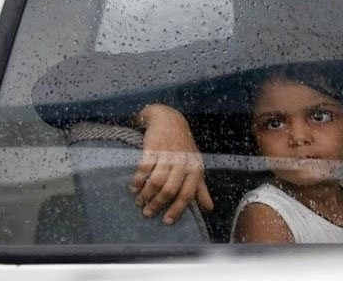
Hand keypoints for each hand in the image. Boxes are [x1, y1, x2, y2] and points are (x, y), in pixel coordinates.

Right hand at [129, 104, 213, 223]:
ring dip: (145, 194)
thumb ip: (201, 188)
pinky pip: (144, 169)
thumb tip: (209, 208)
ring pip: (156, 181)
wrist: (169, 120)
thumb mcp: (196, 165)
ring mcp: (167, 155)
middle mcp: (182, 163)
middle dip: (156, 204)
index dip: (177, 210)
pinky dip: (137, 180)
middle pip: (169, 190)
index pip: (187, 194)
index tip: (166, 221)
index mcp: (194, 169)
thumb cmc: (184, 146)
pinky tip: (133, 186)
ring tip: (139, 201)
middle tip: (147, 213)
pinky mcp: (153, 148)